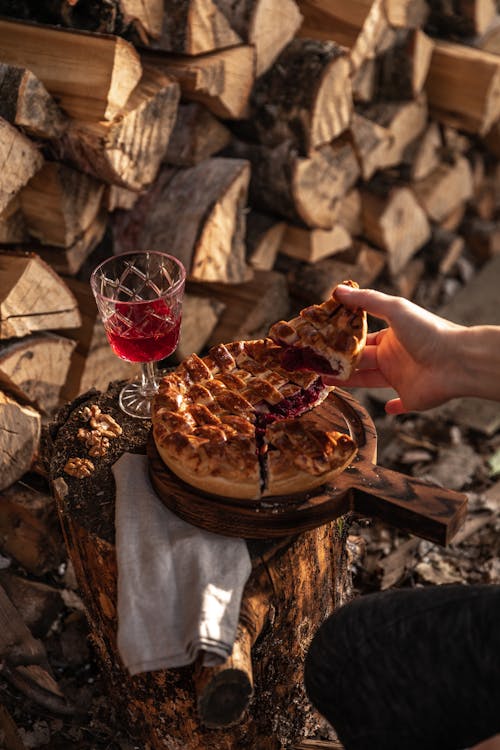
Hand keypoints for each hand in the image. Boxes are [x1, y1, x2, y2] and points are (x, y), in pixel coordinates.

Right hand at [323, 285, 470, 414]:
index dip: (342, 340)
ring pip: (368, 381)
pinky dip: (393, 407)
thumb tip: (337, 291)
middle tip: (314, 364)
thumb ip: (366, 301)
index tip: (321, 342)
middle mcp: (394, 357)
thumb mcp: (395, 310)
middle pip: (360, 361)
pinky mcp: (410, 398)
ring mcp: (401, 378)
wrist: (456, 361)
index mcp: (390, 336)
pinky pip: (399, 404)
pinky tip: (386, 409)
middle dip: (338, 363)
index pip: (361, 339)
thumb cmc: (428, 332)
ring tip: (324, 381)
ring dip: (348, 382)